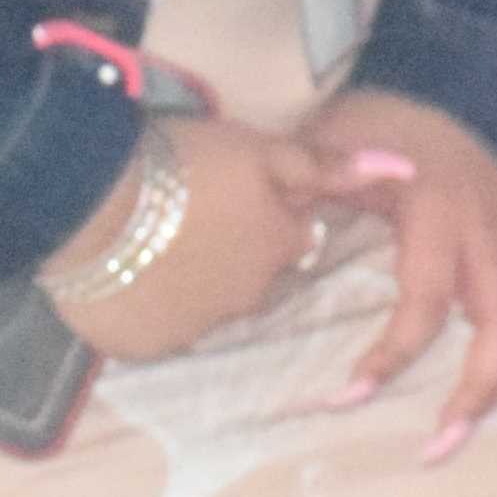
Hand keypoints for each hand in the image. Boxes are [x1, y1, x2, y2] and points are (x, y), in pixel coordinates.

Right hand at [46, 113, 356, 364]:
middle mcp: (247, 299)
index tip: (223, 198)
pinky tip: (118, 275)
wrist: (90, 198)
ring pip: (198, 307)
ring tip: (144, 241)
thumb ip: (329, 165)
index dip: (257, 218)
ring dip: (181, 282)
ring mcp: (193, 329)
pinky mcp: (140, 348)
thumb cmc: (180, 163)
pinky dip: (138, 309)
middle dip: (225, 256)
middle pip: (245, 280)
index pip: (285, 241)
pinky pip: (149, 331)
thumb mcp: (261, 148)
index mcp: (279, 247)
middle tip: (183, 218)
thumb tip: (406, 167)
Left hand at [307, 89, 496, 461]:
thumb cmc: (381, 118)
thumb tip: (300, 238)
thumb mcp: (337, 142)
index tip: (344, 398)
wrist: (447, 83)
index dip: (388, 357)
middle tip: (439, 446)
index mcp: (437, 213)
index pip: (423, 304)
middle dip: (476, 391)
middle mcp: (486, 233)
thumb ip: (317, 182)